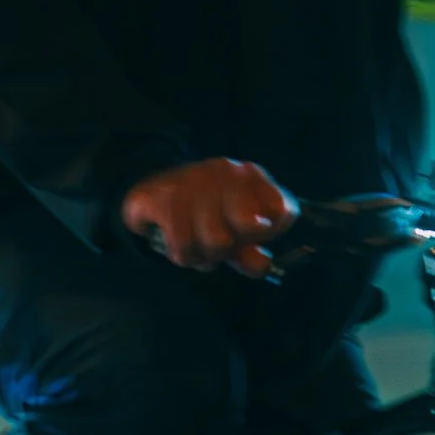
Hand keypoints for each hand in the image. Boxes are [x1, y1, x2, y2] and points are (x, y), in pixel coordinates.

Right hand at [120, 157, 298, 277]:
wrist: (153, 193)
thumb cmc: (204, 216)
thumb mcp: (233, 234)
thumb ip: (251, 254)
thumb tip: (262, 264)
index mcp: (250, 176)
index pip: (280, 208)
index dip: (269, 231)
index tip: (253, 236)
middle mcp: (224, 171)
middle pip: (249, 228)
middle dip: (233, 247)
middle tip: (218, 246)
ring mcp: (191, 179)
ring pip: (215, 241)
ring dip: (205, 256)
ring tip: (197, 248)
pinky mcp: (160, 194)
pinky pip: (182, 243)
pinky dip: (183, 255)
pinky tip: (180, 246)